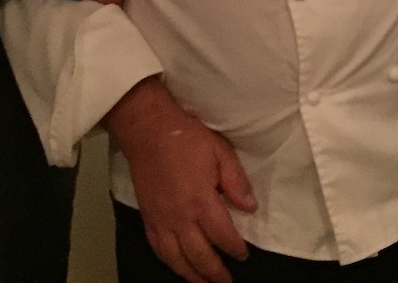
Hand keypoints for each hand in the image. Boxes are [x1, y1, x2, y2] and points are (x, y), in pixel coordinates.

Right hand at [106, 78, 256, 282]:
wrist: (148, 130)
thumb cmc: (186, 137)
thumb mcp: (220, 151)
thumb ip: (236, 181)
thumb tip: (250, 207)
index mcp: (201, 200)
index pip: (222, 235)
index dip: (234, 249)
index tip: (243, 255)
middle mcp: (180, 217)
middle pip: (199, 255)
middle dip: (215, 271)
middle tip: (226, 280)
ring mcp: (161, 220)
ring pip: (176, 259)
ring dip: (192, 274)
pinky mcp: (147, 218)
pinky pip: (158, 249)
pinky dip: (170, 263)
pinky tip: (178, 266)